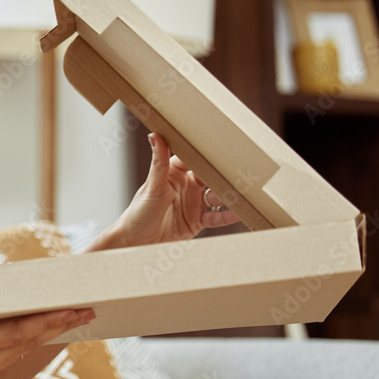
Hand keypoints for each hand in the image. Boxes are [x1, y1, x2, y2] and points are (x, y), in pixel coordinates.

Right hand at [0, 257, 94, 378]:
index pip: (19, 333)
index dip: (47, 321)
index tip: (70, 309)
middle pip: (33, 342)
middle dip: (62, 325)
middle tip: (89, 309)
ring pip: (30, 348)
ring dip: (54, 332)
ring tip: (78, 316)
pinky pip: (20, 351)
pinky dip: (38, 338)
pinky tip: (51, 328)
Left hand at [109, 132, 240, 246]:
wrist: (136, 243)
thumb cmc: (138, 213)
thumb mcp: (152, 186)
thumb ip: (159, 162)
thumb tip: (154, 135)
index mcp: (173, 173)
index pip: (194, 157)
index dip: (207, 152)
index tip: (222, 144)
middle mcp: (186, 186)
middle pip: (210, 177)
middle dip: (223, 174)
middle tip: (240, 168)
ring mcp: (193, 204)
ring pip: (217, 196)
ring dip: (228, 195)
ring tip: (242, 192)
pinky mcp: (198, 221)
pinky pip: (216, 217)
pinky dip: (228, 216)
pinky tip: (238, 212)